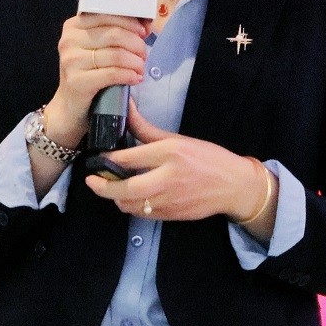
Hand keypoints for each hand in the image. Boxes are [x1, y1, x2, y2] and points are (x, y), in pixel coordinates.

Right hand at [41, 13, 150, 148]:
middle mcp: (69, 40)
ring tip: (141, 68)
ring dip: (136, 62)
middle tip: (144, 55)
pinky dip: (129, 75)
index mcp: (74, 26)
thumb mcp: (99, 47)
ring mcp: (71, 61)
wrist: (70, 104)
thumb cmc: (89, 72)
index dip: (131, 23)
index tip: (145, 32)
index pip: (108, 15)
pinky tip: (136, 78)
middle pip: (114, 34)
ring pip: (116, 55)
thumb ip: (117, 32)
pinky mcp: (77, 81)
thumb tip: (146, 24)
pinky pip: (112, 74)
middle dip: (136, 44)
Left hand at [85, 100, 265, 222]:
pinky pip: (142, 213)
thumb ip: (147, 130)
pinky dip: (132, 206)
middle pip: (124, 188)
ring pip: (130, 205)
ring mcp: (169, 199)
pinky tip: (131, 196)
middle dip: (101, 186)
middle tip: (91, 180)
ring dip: (116, 198)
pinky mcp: (171, 214)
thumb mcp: (178, 139)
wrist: (234, 186)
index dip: (107, 159)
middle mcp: (168, 178)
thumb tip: (126, 111)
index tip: (98, 157)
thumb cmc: (208, 158)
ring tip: (112, 187)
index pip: (128, 158)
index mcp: (169, 153)